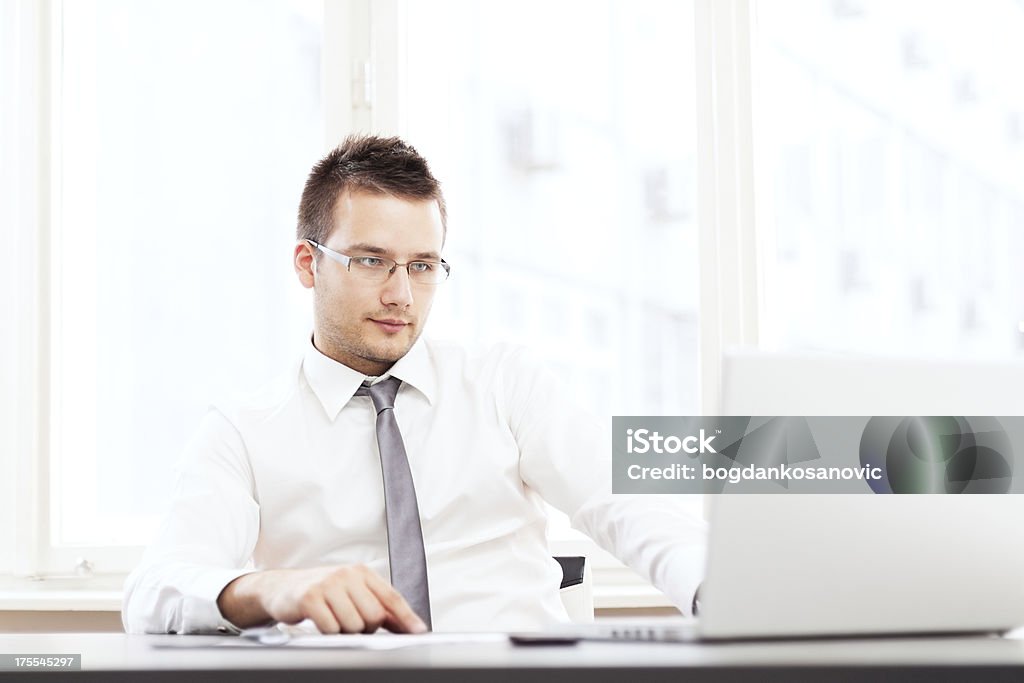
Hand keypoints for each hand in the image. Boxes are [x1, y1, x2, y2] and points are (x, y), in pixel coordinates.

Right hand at [217, 565, 427, 633]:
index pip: (391, 597)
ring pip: (354, 625)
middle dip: (366, 628)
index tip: (419, 632)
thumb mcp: (351, 593)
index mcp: (362, 572)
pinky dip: (328, 632)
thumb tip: (408, 626)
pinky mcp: (309, 598)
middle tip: (349, 621)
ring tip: (333, 619)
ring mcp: (328, 585)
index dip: (406, 617)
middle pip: (374, 616)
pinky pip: (331, 628)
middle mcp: (347, 574)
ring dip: (345, 631)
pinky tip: (320, 622)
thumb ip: (378, 607)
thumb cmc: (321, 592)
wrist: (281, 588)